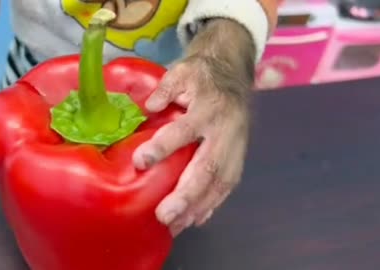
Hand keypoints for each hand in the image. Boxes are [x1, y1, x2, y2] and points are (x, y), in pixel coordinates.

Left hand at [133, 19, 254, 235]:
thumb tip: (147, 107)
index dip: (163, 147)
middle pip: (208, 167)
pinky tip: (196, 219)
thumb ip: (165, 88)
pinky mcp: (239, 156)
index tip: (140, 162)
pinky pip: (228, 185)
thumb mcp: (182, 71)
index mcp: (209, 107)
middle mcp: (225, 131)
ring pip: (220, 183)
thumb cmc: (202, 76)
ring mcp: (236, 146)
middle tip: (164, 215)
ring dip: (199, 207)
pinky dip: (212, 205)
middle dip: (186, 195)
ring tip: (176, 225)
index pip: (184, 131)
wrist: (233, 74)